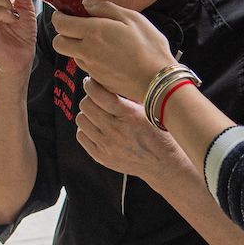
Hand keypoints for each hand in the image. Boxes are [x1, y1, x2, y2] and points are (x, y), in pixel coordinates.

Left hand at [50, 1, 174, 101]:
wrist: (157, 80)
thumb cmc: (149, 47)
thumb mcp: (132, 18)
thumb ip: (106, 8)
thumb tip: (87, 6)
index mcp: (93, 32)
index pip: (60, 24)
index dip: (59, 16)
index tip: (66, 13)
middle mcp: (87, 51)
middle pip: (58, 42)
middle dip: (63, 33)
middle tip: (78, 26)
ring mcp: (91, 68)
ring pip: (72, 54)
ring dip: (78, 46)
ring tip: (100, 40)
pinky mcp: (97, 79)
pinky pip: (86, 66)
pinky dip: (91, 58)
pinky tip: (109, 54)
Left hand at [76, 78, 190, 183]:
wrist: (162, 163)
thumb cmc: (158, 134)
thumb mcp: (148, 110)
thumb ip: (128, 97)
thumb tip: (109, 82)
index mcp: (128, 114)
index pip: (97, 94)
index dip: (90, 84)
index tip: (91, 82)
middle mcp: (115, 129)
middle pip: (85, 105)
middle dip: (89, 98)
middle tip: (96, 98)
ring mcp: (106, 144)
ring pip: (81, 119)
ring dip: (87, 114)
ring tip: (97, 114)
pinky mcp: (101, 156)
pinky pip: (81, 136)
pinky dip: (86, 129)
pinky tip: (97, 128)